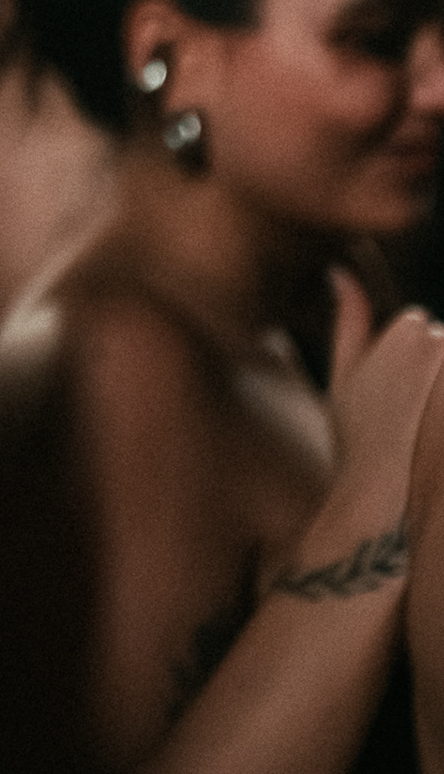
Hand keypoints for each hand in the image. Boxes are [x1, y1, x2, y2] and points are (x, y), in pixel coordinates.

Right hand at [327, 267, 443, 524]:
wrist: (385, 502)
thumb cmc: (358, 442)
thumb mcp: (344, 378)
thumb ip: (349, 321)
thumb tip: (341, 272)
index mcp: (412, 331)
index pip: (421, 331)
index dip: (404, 368)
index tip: (391, 401)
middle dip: (432, 381)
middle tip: (410, 424)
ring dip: (440, 397)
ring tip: (427, 432)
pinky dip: (443, 413)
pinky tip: (435, 438)